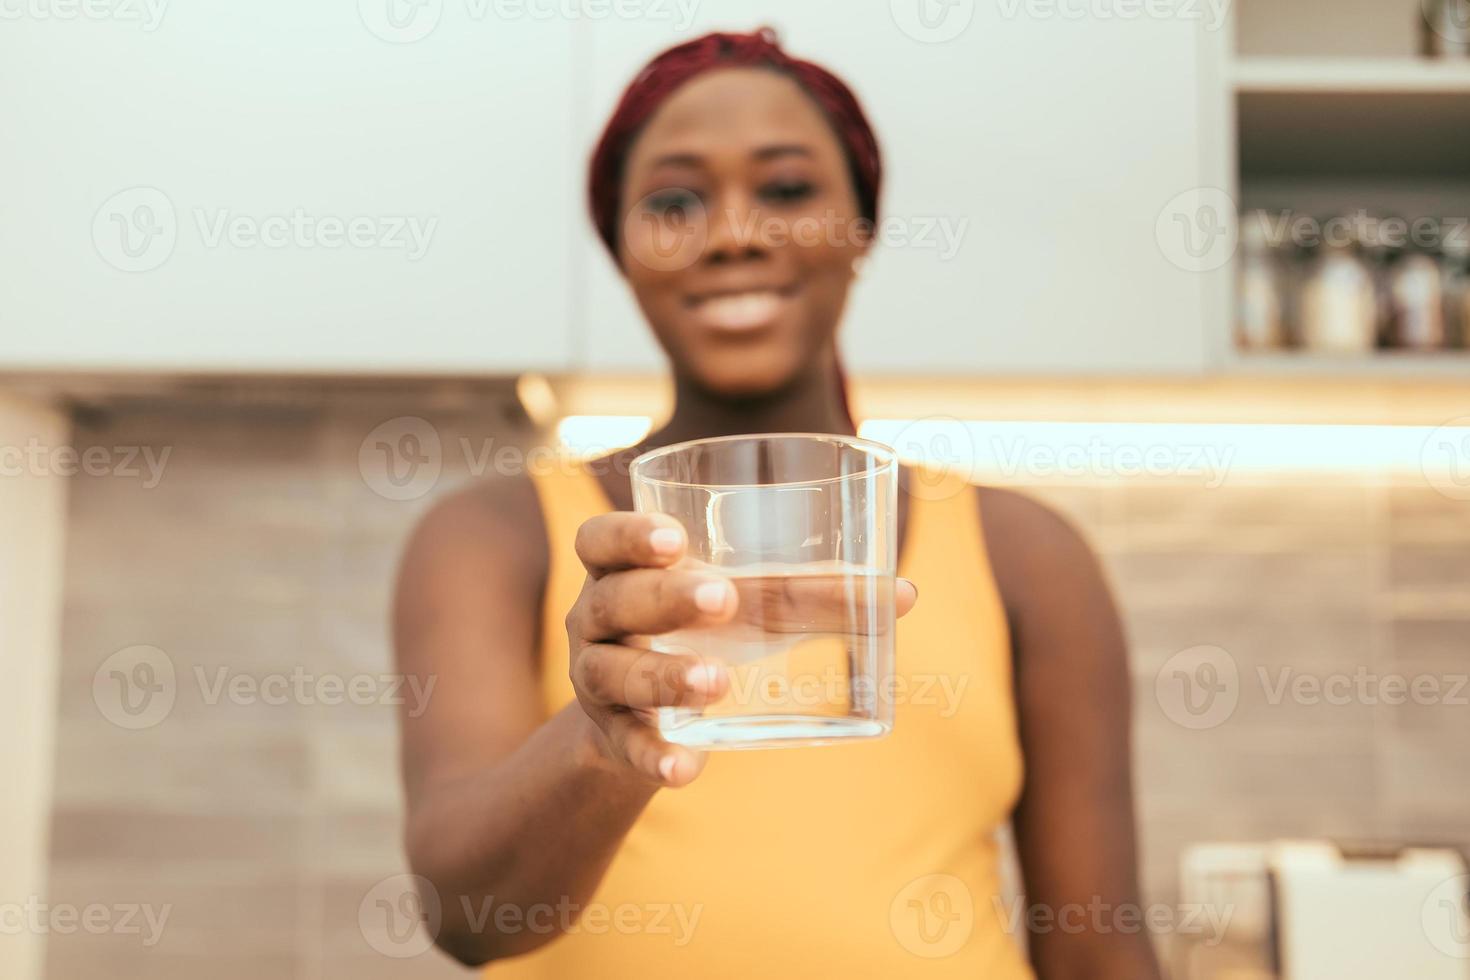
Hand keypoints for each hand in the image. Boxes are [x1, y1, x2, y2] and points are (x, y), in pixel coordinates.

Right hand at [565, 511, 916, 787]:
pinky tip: (688, 770)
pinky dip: (656, 758)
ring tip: (717, 683)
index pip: (599, 539)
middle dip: (665, 598)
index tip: (675, 537)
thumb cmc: (704, 633)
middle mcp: (595, 620)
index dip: (628, 534)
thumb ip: (812, 593)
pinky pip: (628, 748)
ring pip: (614, 673)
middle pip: (613, 601)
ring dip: (665, 676)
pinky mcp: (614, 736)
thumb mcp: (745, 606)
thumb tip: (902, 593)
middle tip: (723, 600)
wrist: (645, 718)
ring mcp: (598, 680)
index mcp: (620, 569)